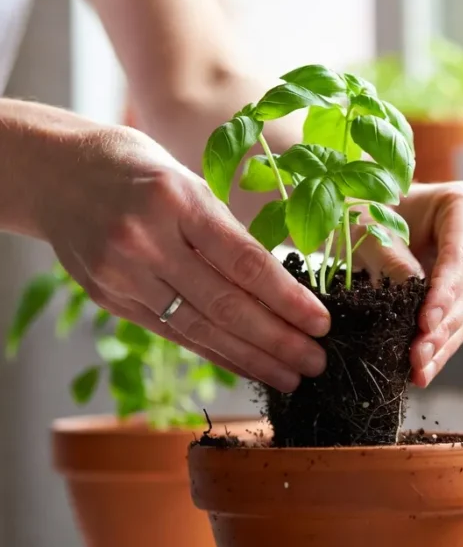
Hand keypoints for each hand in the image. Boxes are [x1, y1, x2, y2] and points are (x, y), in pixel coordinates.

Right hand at [35, 124, 329, 391]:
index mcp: (175, 199)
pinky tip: (246, 367)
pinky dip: (215, 354)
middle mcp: (146, 241)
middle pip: (224, 305)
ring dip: (251, 359)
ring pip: (199, 329)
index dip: (287, 298)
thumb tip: (281, 287)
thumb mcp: (187, 180)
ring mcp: (123, 275)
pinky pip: (173, 333)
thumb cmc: (137, 169)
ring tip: (290, 377)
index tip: (322, 323)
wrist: (56, 174)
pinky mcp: (110, 300)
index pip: (243, 261)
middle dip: (277, 340)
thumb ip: (226, 233)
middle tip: (317, 363)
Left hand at [354, 182, 462, 386]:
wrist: (370, 214)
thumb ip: (389, 257)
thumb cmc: (369, 209)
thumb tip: (411, 295)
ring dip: (442, 345)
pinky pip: (457, 325)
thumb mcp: (369, 228)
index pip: (462, 253)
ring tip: (419, 370)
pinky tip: (422, 371)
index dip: (446, 292)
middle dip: (444, 326)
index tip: (426, 322)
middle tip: (418, 355)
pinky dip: (439, 349)